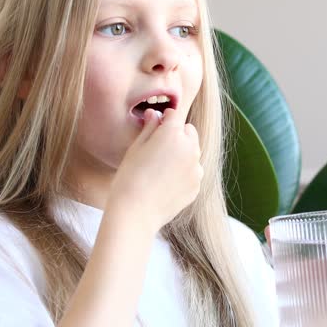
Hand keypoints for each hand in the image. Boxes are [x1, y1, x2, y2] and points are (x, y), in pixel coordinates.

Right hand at [107, 108, 202, 233]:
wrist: (135, 212)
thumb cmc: (130, 177)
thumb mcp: (136, 148)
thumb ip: (149, 128)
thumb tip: (155, 114)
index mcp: (173, 134)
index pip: (175, 115)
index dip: (165, 118)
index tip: (156, 125)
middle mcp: (190, 148)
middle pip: (189, 132)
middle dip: (177, 135)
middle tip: (158, 148)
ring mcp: (196, 169)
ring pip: (192, 153)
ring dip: (182, 154)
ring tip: (160, 169)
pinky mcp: (197, 186)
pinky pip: (192, 173)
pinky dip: (183, 174)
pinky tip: (165, 183)